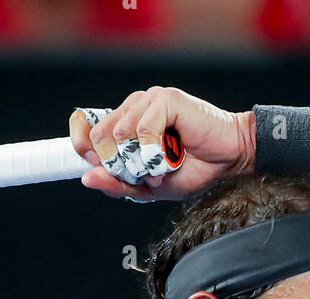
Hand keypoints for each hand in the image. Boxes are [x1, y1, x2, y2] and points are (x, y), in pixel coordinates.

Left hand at [69, 88, 255, 202]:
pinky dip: (154, 152)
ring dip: (139, 162)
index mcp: (124, 124)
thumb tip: (87, 178)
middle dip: (117, 165)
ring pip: (119, 134)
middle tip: (142, 175)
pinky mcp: (166, 99)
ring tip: (161, 168)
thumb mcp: (148, 188)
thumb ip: (118, 184)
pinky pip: (143, 129)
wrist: (228, 160)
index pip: (84, 125)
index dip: (81, 145)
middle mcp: (132, 108)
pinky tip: (170, 156)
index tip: (95, 166)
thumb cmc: (193, 169)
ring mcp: (148, 100)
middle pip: (98, 136)